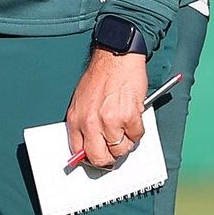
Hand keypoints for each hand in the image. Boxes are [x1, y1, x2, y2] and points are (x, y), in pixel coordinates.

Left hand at [66, 50, 147, 168]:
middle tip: (115, 149)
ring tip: (125, 125)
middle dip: (109, 158)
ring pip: (121, 149)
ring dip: (126, 141)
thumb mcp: (81, 100)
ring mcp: (110, 121)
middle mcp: (91, 123)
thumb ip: (84, 123)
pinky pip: (136, 136)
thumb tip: (89, 145)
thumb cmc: (100, 76)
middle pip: (100, 157)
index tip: (97, 158)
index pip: (79, 151)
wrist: (116, 57)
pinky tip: (133, 115)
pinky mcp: (129, 117)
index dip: (90, 158)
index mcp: (76, 119)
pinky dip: (137, 129)